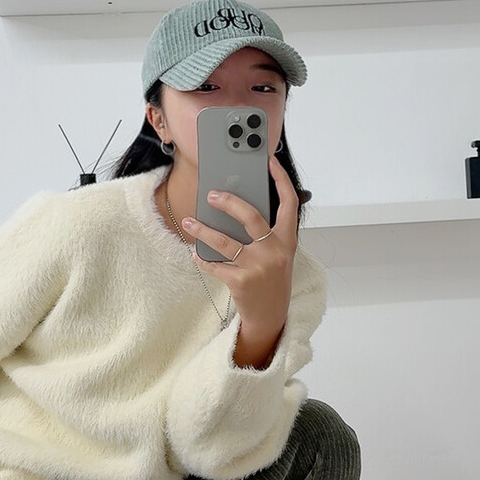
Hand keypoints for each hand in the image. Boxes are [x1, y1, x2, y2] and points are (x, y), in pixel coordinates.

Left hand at [183, 155, 296, 335]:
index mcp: (288, 241)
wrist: (270, 318)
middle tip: (212, 195)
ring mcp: (258, 267)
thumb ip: (266, 234)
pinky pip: (215, 264)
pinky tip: (196, 254)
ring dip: (203, 230)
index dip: (281, 180)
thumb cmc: (272, 281)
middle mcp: (275, 251)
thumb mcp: (278, 255)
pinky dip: (203, 259)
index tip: (270, 162)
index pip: (289, 203)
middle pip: (252, 217)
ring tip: (189, 223)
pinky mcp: (241, 281)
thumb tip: (238, 208)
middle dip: (230, 202)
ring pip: (225, 241)